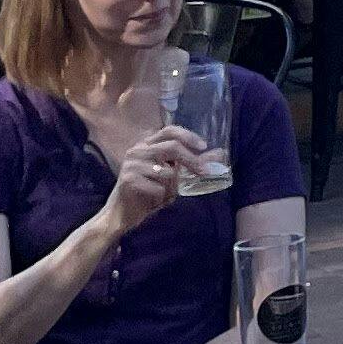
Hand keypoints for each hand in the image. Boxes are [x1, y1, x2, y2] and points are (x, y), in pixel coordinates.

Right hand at [99, 123, 208, 237]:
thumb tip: (220, 154)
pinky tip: (152, 199)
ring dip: (172, 185)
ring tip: (163, 192)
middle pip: (172, 147)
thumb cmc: (149, 191)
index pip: (170, 130)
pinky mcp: (127, 180)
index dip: (188, 136)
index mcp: (148, 145)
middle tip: (204, 171)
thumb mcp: (173, 175)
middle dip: (192, 160)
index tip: (203, 147)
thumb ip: (192, 163)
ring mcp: (131, 164)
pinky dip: (161, 196)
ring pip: (167, 171)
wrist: (122, 213)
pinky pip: (158, 187)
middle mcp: (137, 150)